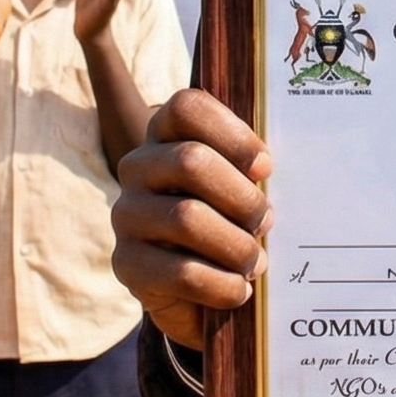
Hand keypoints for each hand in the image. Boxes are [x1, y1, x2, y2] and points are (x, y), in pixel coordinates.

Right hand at [112, 89, 276, 345]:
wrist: (196, 289)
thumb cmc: (229, 220)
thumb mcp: (241, 189)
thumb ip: (252, 172)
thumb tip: (269, 174)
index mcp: (166, 135)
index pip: (186, 107)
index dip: (232, 133)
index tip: (265, 169)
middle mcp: (138, 168)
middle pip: (190, 161)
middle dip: (241, 197)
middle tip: (266, 222)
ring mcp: (126, 215)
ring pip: (186, 217)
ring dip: (235, 245)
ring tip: (256, 262)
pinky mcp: (126, 263)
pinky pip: (180, 271)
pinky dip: (221, 284)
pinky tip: (239, 289)